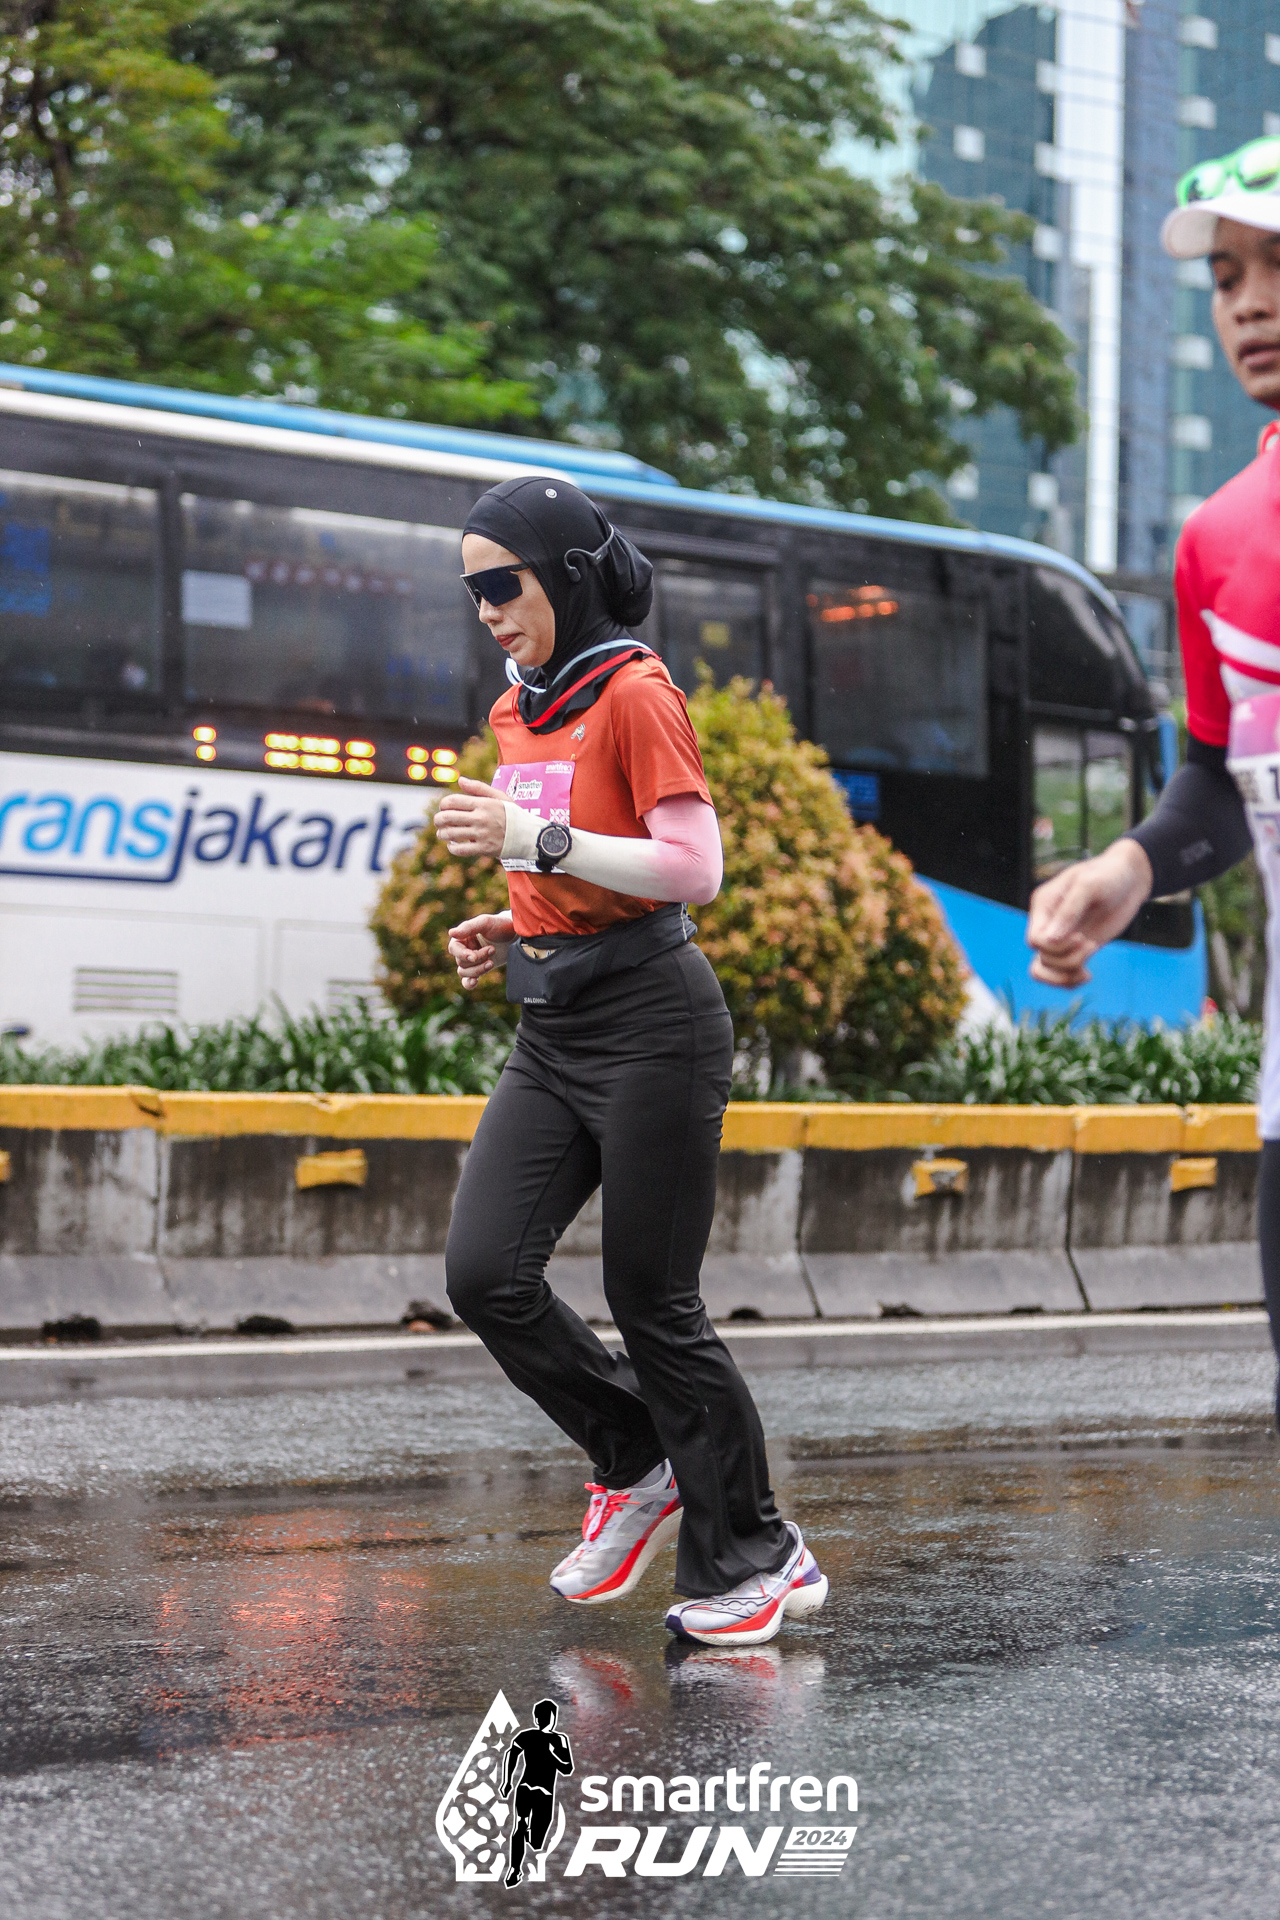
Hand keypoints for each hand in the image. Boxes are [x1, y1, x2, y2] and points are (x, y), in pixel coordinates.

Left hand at [435, 777, 508, 857]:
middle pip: (447, 818)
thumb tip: (460, 780)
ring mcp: (482, 834)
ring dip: (442, 834)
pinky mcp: (484, 849)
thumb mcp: (499, 796)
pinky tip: (452, 845)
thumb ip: (479, 788)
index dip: (443, 804)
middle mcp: (481, 818)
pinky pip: (460, 850)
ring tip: (442, 834)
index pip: (453, 801)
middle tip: (438, 822)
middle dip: (438, 820)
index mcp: (483, 804)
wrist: (528, 835)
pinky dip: (452, 848)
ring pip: (451, 834)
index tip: (444, 808)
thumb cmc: (512, 814)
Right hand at [447, 912, 514, 988]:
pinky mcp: (479, 969)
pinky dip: (469, 983)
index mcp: (462, 937)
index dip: (462, 954)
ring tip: (492, 962)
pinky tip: (474, 982)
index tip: (474, 957)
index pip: (454, 948)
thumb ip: (469, 927)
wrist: (515, 935)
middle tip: (493, 949)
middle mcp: (464, 949)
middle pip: (461, 962)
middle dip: (478, 959)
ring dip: (478, 970)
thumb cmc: (500, 925)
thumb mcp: (486, 922)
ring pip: (464, 972)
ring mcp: (471, 961)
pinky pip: (467, 981)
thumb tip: (451, 933)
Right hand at [1026, 839, 1152, 986]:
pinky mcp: (1075, 947)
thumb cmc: (1108, 875)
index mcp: (1044, 905)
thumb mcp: (1089, 886)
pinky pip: (1060, 973)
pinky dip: (1070, 981)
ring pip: (1045, 970)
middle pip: (1042, 958)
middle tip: (1090, 944)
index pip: (1035, 940)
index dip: (1056, 947)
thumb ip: (1069, 911)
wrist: (1129, 878)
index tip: (1080, 937)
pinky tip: (1088, 975)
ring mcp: (1061, 937)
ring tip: (1087, 969)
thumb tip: (1049, 940)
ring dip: (1066, 975)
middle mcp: (1048, 923)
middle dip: (1066, 959)